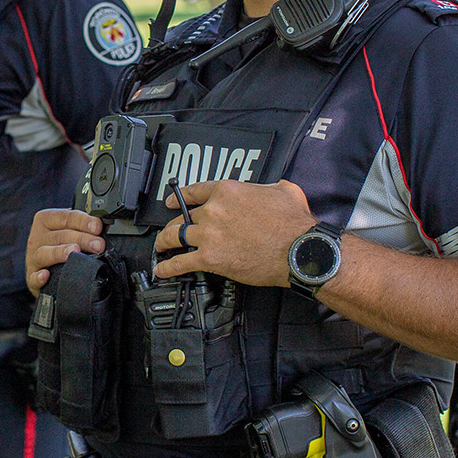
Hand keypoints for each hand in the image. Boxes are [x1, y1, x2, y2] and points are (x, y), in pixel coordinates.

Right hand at [25, 208, 105, 295]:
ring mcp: (33, 258)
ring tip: (75, 252)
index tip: (97, 227)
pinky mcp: (32, 277)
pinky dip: (39, 277)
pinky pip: (33, 277)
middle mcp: (37, 238)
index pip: (65, 217)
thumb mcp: (68, 230)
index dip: (83, 221)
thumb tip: (102, 226)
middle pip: (60, 236)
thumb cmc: (60, 245)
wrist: (46, 270)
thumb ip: (81, 226)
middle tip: (98, 245)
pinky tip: (46, 275)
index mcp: (46, 221)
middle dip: (82, 239)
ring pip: (44, 253)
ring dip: (60, 252)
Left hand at [153, 179, 316, 287]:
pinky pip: (181, 262)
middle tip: (169, 230)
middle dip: (174, 223)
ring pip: (176, 236)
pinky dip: (168, 267)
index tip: (173, 201)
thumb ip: (266, 187)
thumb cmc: (294, 224)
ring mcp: (209, 235)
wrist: (298, 251)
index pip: (195, 191)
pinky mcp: (210, 258)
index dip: (180, 197)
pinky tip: (162, 270)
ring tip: (160, 247)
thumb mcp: (283, 190)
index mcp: (229, 191)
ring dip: (164, 242)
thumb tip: (265, 190)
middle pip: (184, 216)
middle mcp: (214, 211)